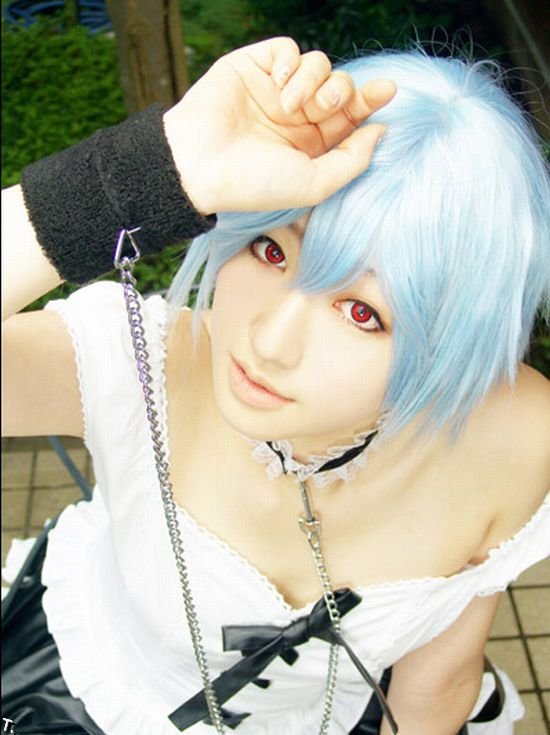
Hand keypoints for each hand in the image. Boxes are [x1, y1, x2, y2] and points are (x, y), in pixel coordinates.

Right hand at [163, 37, 395, 214]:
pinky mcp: (253, 67)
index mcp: (311, 145)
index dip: (370, 102)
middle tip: (324, 106)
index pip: (350, 117)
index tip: (387, 91)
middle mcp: (296, 117)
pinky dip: (288, 61)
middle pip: (339, 86)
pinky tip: (276, 83)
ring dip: (312, 80)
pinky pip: (287, 49)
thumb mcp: (314, 184)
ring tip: (289, 104)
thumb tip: (380, 131)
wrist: (200, 165)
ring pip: (318, 64)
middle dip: (341, 92)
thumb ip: (352, 160)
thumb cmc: (255, 183)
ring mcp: (275, 91)